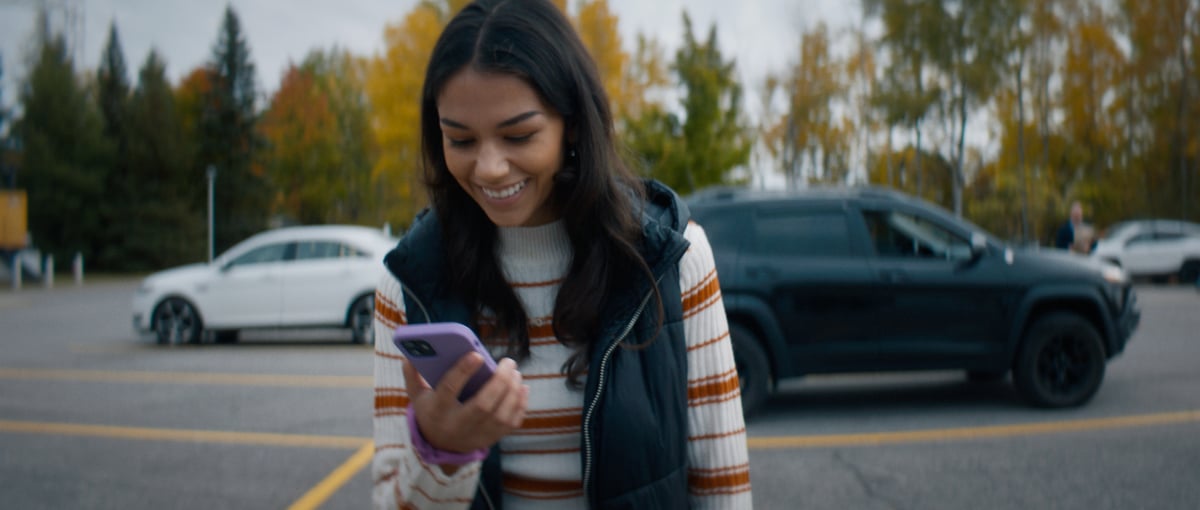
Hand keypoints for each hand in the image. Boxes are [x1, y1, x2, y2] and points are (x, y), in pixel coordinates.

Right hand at [403, 353, 528, 454]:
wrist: (440, 445)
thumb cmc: (432, 411)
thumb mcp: (417, 396)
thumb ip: (413, 375)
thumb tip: (410, 355)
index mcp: (437, 410)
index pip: (449, 389)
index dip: (463, 371)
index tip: (477, 354)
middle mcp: (457, 425)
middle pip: (482, 405)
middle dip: (499, 381)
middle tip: (508, 362)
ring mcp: (476, 435)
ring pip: (501, 415)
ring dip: (512, 391)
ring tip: (515, 372)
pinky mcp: (490, 439)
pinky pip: (511, 423)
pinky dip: (520, 404)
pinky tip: (522, 387)